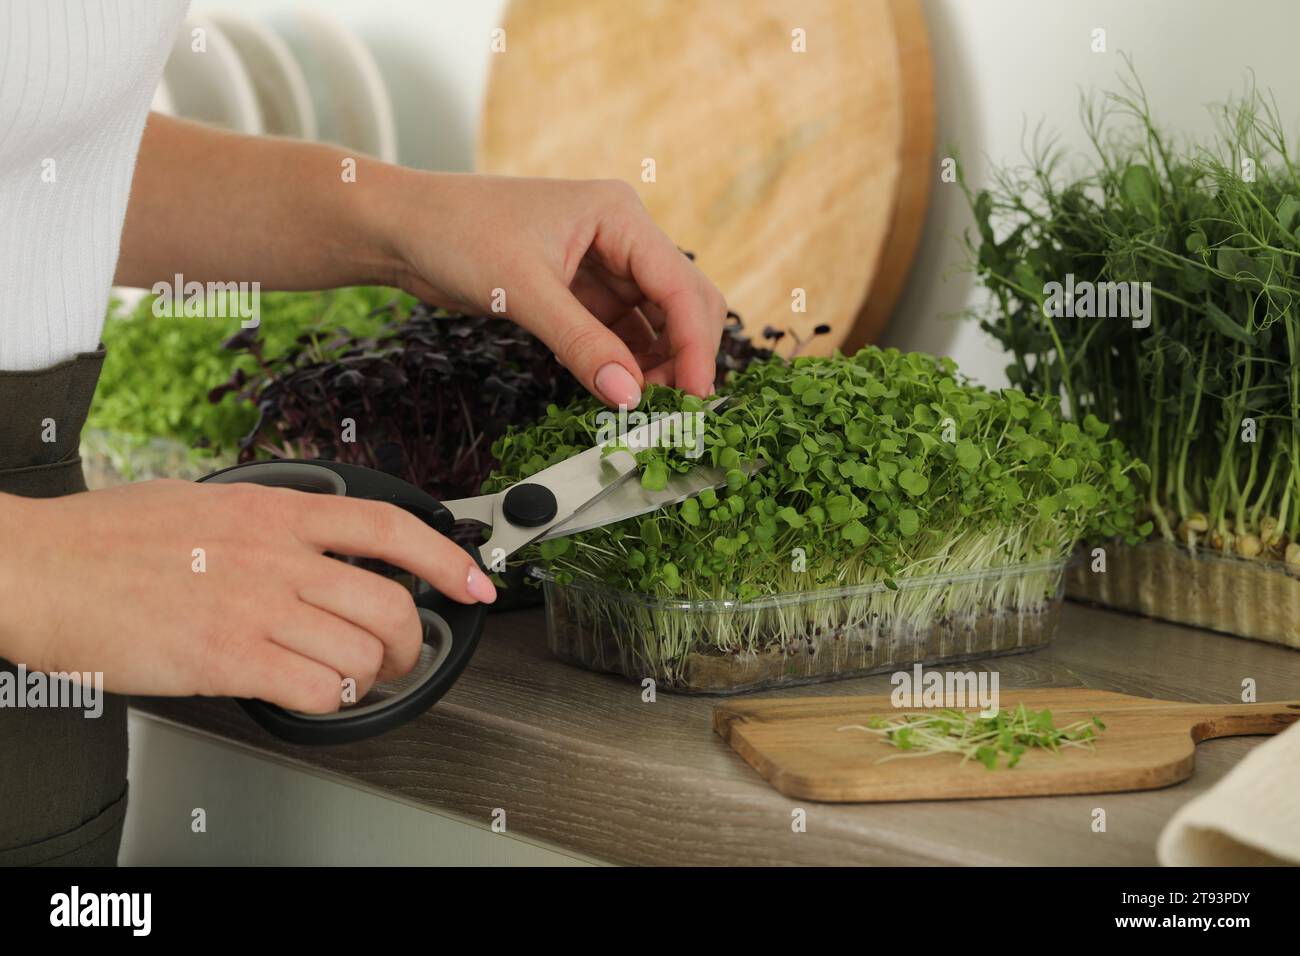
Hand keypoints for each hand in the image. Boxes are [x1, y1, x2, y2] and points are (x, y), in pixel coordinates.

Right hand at [0, 481, 495, 711]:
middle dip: (413, 641)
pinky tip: (311, 693)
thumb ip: (265, 521)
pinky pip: (319, 688)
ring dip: (372, 675)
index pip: (390, 525)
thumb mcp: (203, 501)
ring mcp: (256, 607)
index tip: (477, 581)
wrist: (38, 568)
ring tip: (356, 679)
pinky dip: (331, 698)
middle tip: (402, 656)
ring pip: (363, 650)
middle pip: (391, 602)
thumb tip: (307, 541)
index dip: (448, 556)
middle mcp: (277, 556)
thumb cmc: (106, 539)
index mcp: (275, 511)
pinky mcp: (228, 659)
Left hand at [385, 173, 727, 405]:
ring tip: (644, 408)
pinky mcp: (582, 290)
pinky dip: (625, 362)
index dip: (695, 344)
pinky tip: (617, 390)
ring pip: (655, 322)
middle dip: (684, 354)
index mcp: (619, 215)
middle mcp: (621, 235)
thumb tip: (628, 396)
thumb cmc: (456, 232)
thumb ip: (580, 344)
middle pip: (682, 302)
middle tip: (673, 409)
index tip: (695, 395)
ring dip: (656, 364)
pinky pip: (621, 332)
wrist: (403, 227)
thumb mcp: (523, 292)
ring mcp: (604, 264)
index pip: (679, 285)